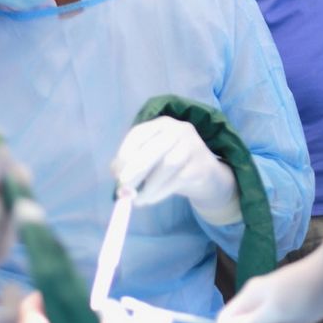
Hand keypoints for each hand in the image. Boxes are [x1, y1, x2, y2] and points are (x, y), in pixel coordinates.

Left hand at [112, 116, 240, 224]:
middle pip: (154, 149)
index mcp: (162, 124)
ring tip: (137, 199)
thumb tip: (115, 172)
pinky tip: (150, 199)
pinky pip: (177, 180)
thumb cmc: (172, 163)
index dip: (125, 151)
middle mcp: (179, 130)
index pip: (140, 133)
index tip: (116, 171)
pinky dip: (159, 192)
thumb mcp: (152, 158)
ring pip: (167, 165)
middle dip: (135, 169)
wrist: (207, 175)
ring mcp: (192, 146)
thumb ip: (131, 162)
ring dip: (148, 185)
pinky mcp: (200, 165)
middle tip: (123, 187)